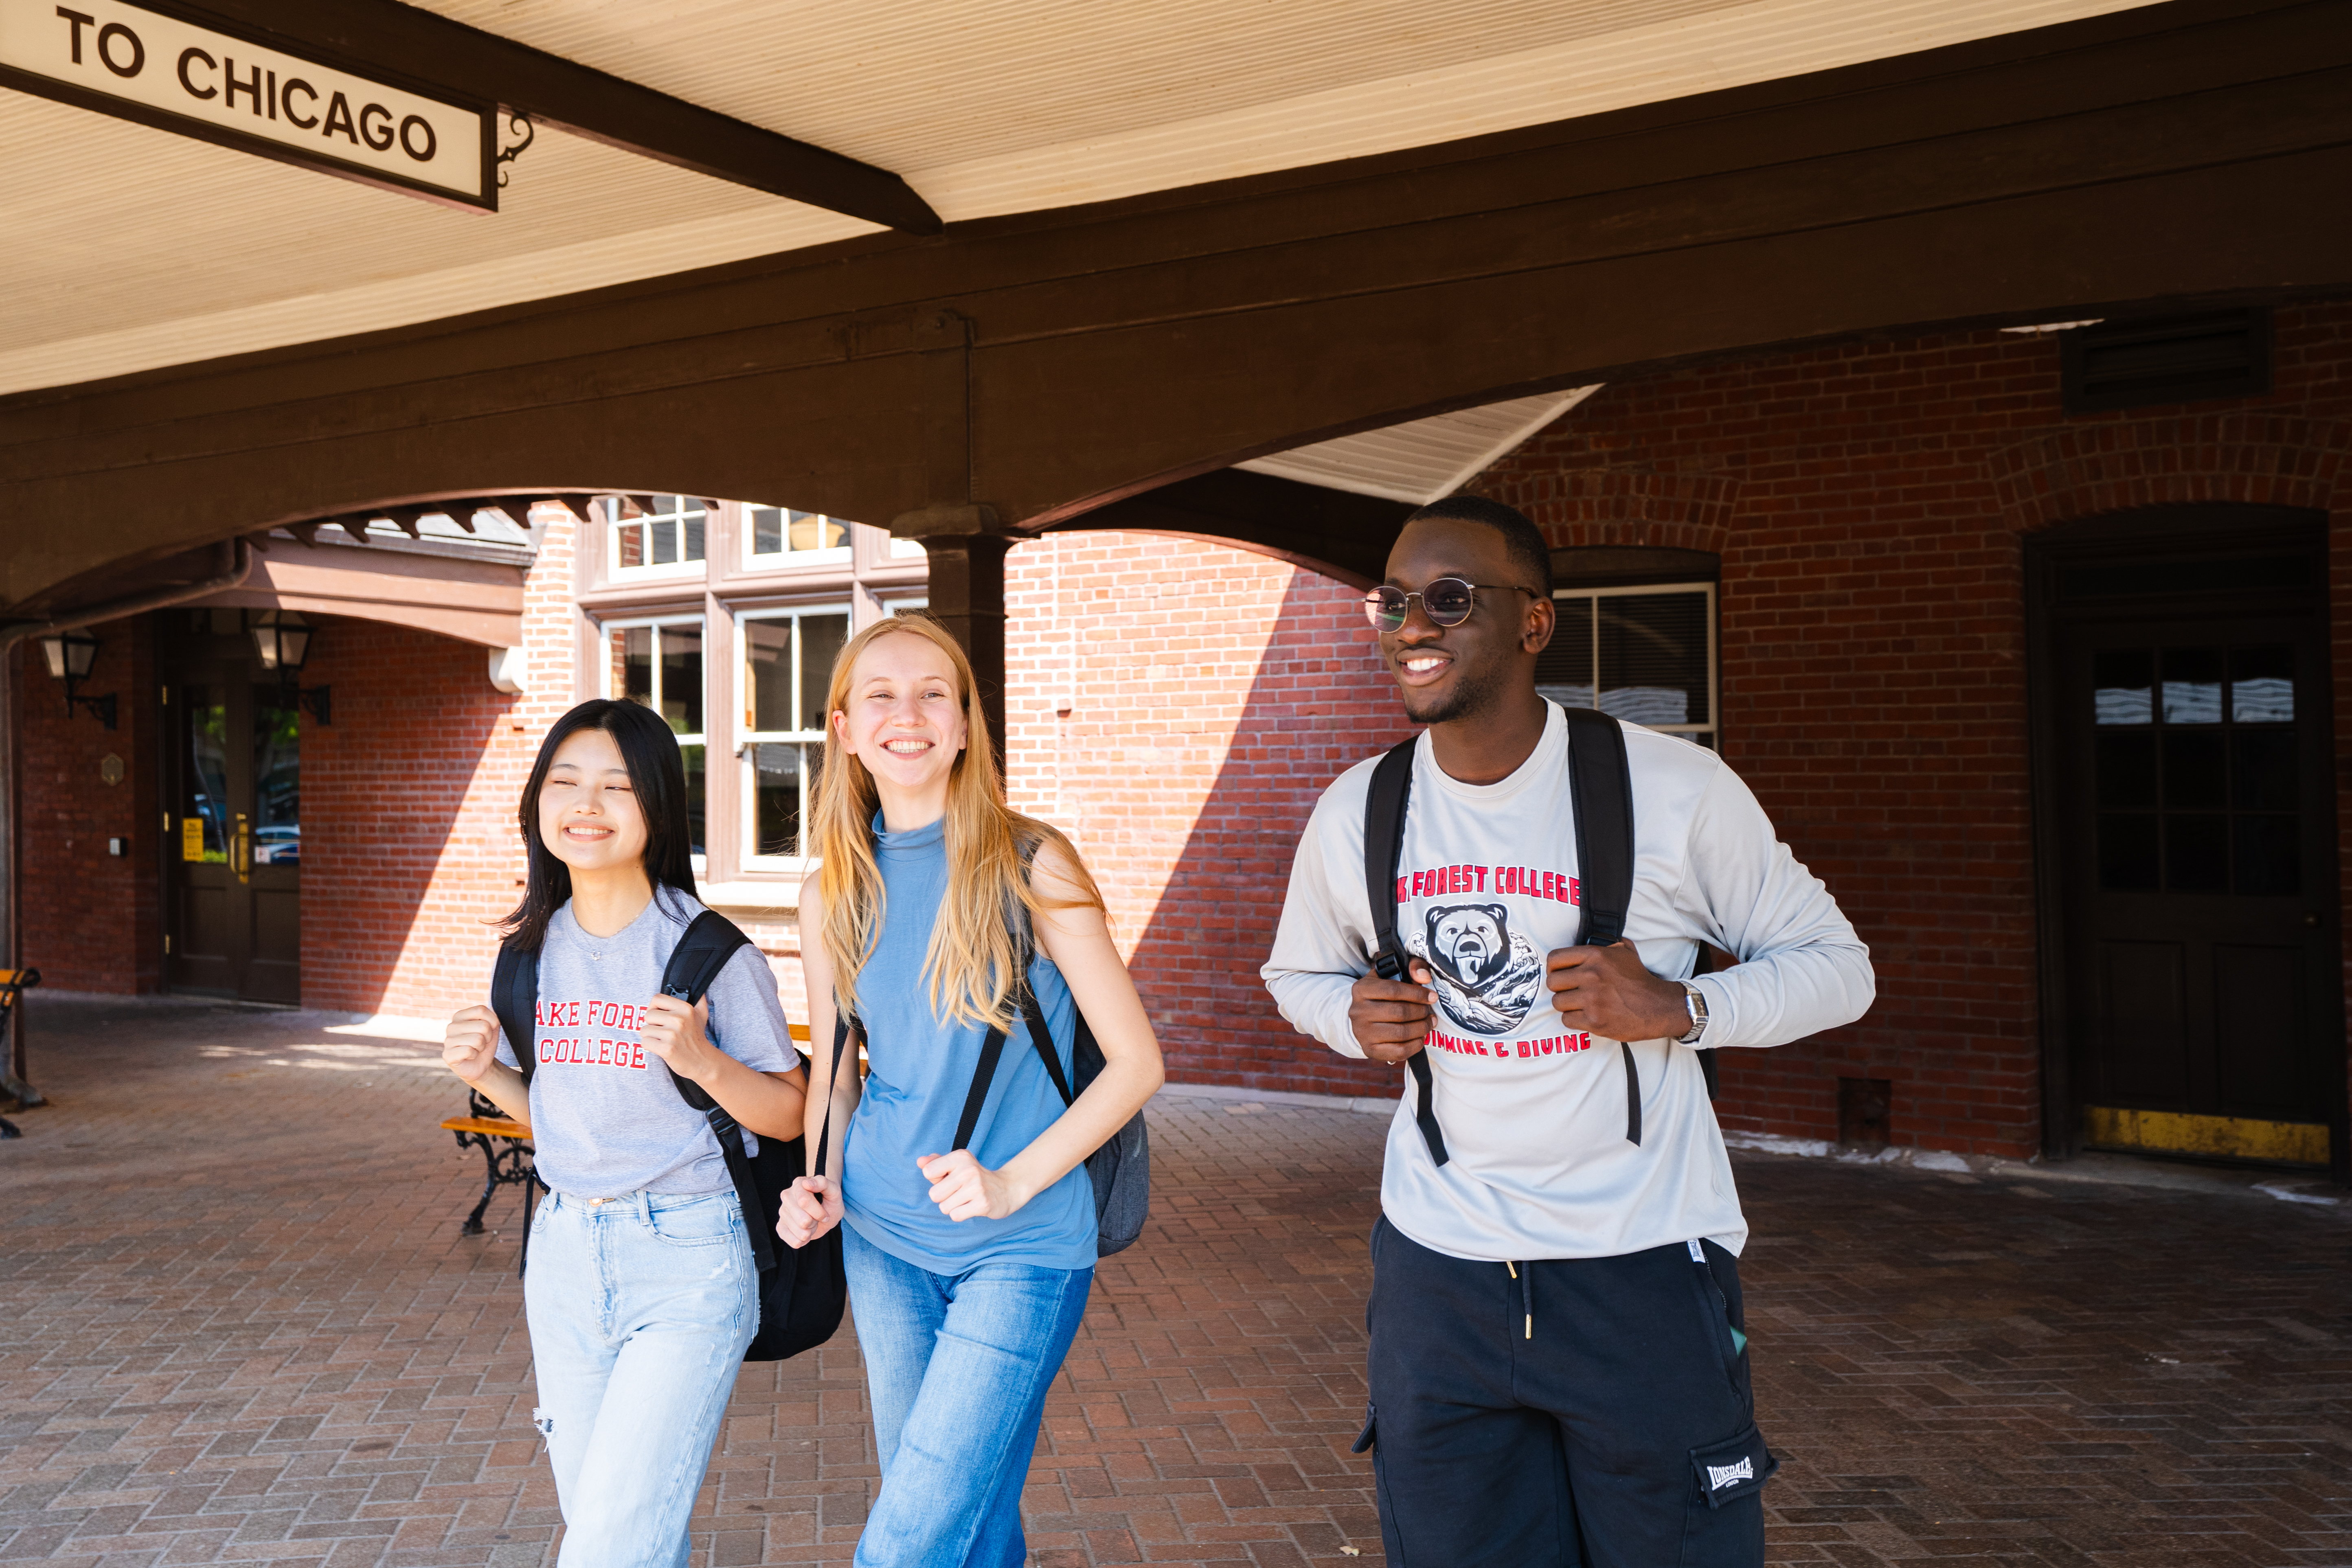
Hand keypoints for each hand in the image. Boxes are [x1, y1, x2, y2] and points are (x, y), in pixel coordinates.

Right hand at [442, 1004, 501, 1083]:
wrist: (480, 1065)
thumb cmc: (484, 1044)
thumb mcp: (492, 1027)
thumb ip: (492, 1015)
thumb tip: (492, 1007)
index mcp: (460, 1015)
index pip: (481, 1010)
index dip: (493, 1021)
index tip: (490, 1030)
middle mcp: (451, 1026)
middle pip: (483, 1026)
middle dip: (488, 1037)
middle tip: (482, 1042)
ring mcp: (447, 1040)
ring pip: (478, 1039)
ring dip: (481, 1047)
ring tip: (475, 1049)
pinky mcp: (447, 1055)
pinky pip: (469, 1051)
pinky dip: (474, 1055)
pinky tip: (469, 1056)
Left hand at [640, 995, 716, 1079]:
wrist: (702, 1062)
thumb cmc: (697, 1038)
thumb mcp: (702, 1015)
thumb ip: (699, 1000)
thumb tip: (700, 989)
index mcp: (685, 1008)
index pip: (656, 999)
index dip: (654, 1007)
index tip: (659, 1016)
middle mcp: (679, 1020)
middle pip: (647, 1015)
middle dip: (651, 1025)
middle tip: (662, 1032)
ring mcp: (672, 1035)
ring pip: (644, 1030)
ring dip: (650, 1037)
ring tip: (662, 1041)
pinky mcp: (666, 1049)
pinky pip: (644, 1043)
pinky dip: (649, 1047)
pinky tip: (660, 1048)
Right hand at [776, 1174, 842, 1248]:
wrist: (826, 1214)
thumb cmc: (829, 1201)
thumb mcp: (834, 1192)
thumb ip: (823, 1183)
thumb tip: (807, 1183)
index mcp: (799, 1184)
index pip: (804, 1202)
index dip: (819, 1212)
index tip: (825, 1213)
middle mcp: (787, 1196)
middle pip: (802, 1220)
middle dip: (815, 1222)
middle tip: (817, 1217)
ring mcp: (782, 1211)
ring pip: (800, 1232)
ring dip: (811, 1231)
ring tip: (811, 1222)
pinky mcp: (780, 1226)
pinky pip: (793, 1241)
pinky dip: (804, 1240)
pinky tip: (805, 1231)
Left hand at [915, 1150, 1024, 1222]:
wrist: (1008, 1188)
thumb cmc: (975, 1177)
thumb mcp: (958, 1164)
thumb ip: (936, 1162)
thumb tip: (919, 1161)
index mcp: (960, 1157)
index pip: (928, 1172)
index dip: (936, 1180)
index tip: (950, 1179)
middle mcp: (968, 1170)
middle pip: (934, 1194)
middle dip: (943, 1197)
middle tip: (959, 1192)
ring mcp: (976, 1187)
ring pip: (944, 1207)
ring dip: (953, 1207)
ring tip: (966, 1199)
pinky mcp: (983, 1204)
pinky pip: (955, 1216)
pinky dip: (961, 1214)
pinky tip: (972, 1206)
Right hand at [1349, 961, 1436, 1062]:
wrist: (1362, 1017)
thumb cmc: (1382, 995)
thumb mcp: (1392, 974)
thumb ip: (1411, 967)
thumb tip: (1424, 977)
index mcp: (1361, 989)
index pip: (1393, 990)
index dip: (1417, 994)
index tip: (1432, 997)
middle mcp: (1358, 1011)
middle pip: (1399, 1012)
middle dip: (1421, 1012)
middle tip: (1430, 1012)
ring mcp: (1362, 1032)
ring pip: (1401, 1033)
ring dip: (1422, 1028)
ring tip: (1429, 1023)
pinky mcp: (1369, 1049)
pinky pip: (1398, 1051)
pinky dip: (1415, 1045)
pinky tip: (1421, 1038)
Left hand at [1546, 941, 1690, 1041]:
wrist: (1658, 1007)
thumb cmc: (1639, 980)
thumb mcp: (1625, 952)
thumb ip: (1606, 944)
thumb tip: (1595, 939)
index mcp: (1595, 956)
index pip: (1554, 958)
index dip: (1553, 968)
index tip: (1557, 974)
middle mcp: (1591, 976)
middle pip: (1553, 982)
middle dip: (1559, 988)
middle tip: (1570, 991)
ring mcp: (1592, 999)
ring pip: (1557, 1003)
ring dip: (1566, 1005)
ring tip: (1580, 1004)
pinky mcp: (1594, 1021)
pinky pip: (1567, 1020)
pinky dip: (1574, 1019)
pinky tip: (1586, 1015)